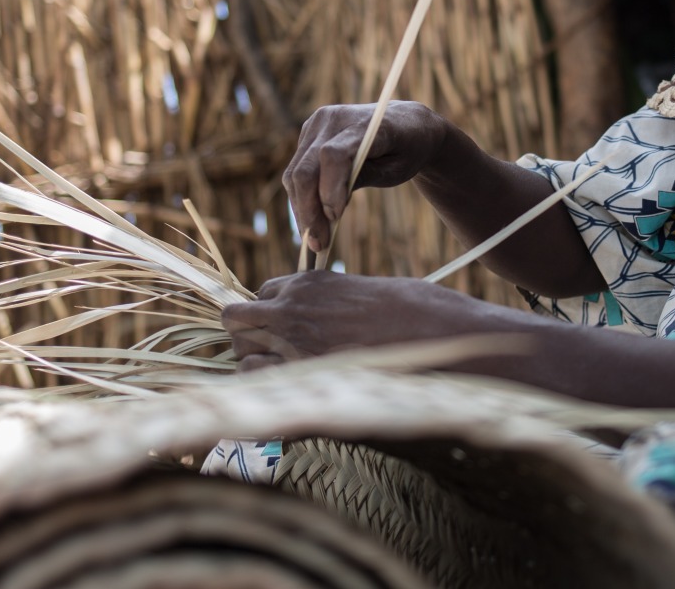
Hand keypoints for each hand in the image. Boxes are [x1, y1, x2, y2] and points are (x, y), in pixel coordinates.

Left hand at [221, 271, 494, 370]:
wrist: (437, 337)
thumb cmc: (418, 312)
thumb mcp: (371, 292)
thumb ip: (336, 303)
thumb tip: (328, 321)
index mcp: (310, 281)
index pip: (263, 292)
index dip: (271, 311)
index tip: (288, 328)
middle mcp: (292, 307)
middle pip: (237, 318)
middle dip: (249, 335)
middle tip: (274, 353)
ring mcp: (292, 340)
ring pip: (240, 350)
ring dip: (252, 362)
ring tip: (282, 375)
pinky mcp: (300, 373)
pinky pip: (254, 381)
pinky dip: (261, 389)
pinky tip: (286, 393)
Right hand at [284, 102, 451, 250]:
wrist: (404, 123)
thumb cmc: (405, 150)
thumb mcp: (396, 170)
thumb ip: (365, 179)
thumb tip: (329, 208)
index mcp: (365, 124)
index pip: (333, 155)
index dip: (329, 188)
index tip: (335, 218)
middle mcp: (334, 118)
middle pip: (306, 169)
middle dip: (309, 211)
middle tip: (318, 245)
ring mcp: (317, 123)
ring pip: (295, 173)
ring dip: (301, 209)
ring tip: (316, 239)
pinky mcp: (308, 133)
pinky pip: (296, 170)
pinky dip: (302, 198)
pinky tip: (314, 219)